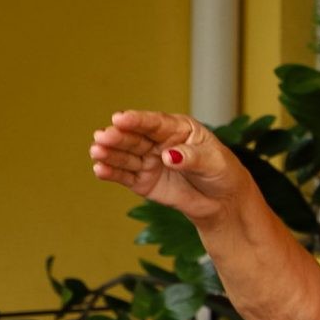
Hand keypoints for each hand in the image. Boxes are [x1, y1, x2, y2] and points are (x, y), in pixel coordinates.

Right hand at [88, 110, 248, 223]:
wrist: (222, 201)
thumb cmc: (221, 173)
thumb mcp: (214, 162)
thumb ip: (191, 158)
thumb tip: (168, 156)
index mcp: (177, 128)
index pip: (155, 123)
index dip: (137, 120)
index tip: (120, 118)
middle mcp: (158, 141)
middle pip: (135, 137)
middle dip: (118, 136)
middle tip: (102, 136)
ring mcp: (148, 160)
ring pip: (125, 155)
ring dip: (109, 153)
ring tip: (96, 151)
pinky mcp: (142, 181)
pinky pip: (124, 176)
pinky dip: (111, 172)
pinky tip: (99, 170)